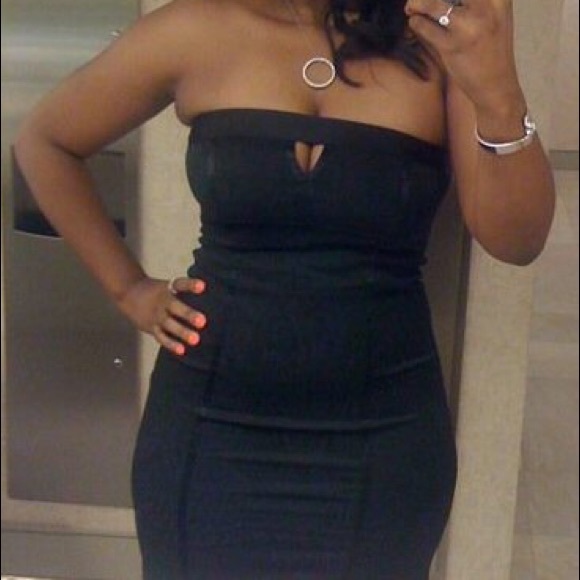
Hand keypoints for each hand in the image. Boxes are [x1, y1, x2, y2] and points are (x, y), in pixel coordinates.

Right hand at [118, 276, 207, 355]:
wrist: (130, 294)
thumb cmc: (158, 292)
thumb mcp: (169, 286)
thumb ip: (185, 291)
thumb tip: (212, 296)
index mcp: (168, 289)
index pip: (180, 284)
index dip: (191, 285)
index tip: (202, 286)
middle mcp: (163, 302)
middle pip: (176, 307)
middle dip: (189, 314)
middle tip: (202, 321)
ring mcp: (157, 316)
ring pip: (170, 325)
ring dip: (182, 332)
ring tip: (196, 340)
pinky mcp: (152, 328)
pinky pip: (162, 337)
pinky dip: (171, 344)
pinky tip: (182, 350)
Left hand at [405, 0, 525, 115]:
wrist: (496, 85)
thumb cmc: (490, 50)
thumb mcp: (493, 16)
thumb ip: (472, 4)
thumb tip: (433, 0)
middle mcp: (486, 7)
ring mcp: (468, 26)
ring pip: (432, 4)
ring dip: (417, 4)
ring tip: (411, 7)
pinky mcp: (452, 46)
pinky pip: (424, 27)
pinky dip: (415, 23)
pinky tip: (415, 24)